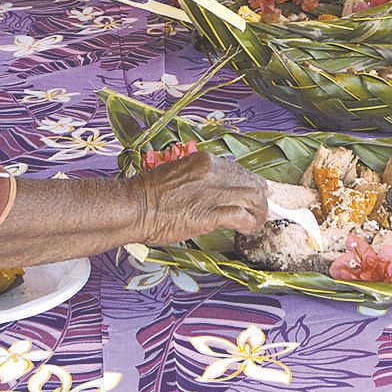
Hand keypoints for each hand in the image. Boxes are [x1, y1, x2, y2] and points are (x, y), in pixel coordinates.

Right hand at [132, 151, 267, 241]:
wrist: (132, 207)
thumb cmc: (147, 194)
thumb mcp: (177, 173)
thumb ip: (199, 177)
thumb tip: (213, 189)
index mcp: (205, 160)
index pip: (240, 170)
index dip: (248, 185)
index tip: (250, 196)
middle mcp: (213, 171)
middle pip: (252, 183)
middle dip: (260, 199)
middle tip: (258, 212)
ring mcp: (212, 192)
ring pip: (254, 198)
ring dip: (259, 213)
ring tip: (256, 223)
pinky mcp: (210, 213)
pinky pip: (242, 217)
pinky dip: (250, 224)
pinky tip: (247, 230)